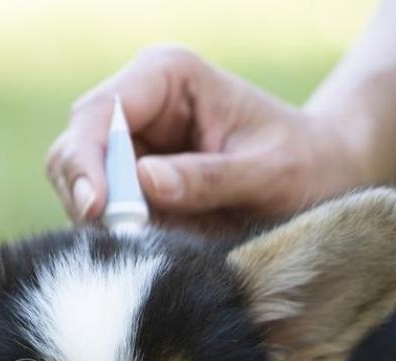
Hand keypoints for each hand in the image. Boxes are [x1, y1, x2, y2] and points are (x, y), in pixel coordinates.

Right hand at [45, 46, 374, 229]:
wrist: (320, 179)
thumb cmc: (302, 165)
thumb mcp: (266, 173)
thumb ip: (208, 179)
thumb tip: (144, 183)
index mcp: (168, 76)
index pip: (101, 112)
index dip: (88, 160)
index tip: (98, 209)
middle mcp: (137, 103)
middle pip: (75, 147)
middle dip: (86, 195)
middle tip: (115, 239)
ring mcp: (129, 144)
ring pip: (77, 183)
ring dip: (98, 220)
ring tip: (140, 246)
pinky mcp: (129, 182)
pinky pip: (99, 212)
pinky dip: (111, 235)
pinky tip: (143, 249)